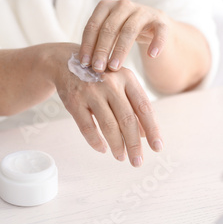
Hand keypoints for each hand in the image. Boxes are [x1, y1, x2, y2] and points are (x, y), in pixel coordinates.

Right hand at [47, 44, 162, 166]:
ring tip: (121, 157)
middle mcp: (111, 83)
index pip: (144, 108)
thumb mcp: (120, 84)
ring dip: (117, 145)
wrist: (65, 62)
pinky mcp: (74, 100)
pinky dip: (96, 141)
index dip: (152, 129)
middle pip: (127, 119)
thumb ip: (133, 106)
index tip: (157, 148)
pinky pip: (87, 127)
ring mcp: (91, 91)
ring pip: (108, 125)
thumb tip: (146, 135)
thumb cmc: (99, 77)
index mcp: (127, 78)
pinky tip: (102, 149)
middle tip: (138, 162)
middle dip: (134, 144)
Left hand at [79, 0, 168, 72]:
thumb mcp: (108, 35)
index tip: (84, 64)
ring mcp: (143, 11)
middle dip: (101, 50)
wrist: (152, 27)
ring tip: (115, 68)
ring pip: (130, 30)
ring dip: (120, 50)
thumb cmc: (123, 34)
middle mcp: (123, 5)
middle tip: (97, 69)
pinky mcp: (160, 20)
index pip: (93, 26)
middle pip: (109, 28)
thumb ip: (96, 45)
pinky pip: (159, 31)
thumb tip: (83, 66)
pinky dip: (156, 42)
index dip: (87, 45)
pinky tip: (152, 55)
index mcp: (106, 7)